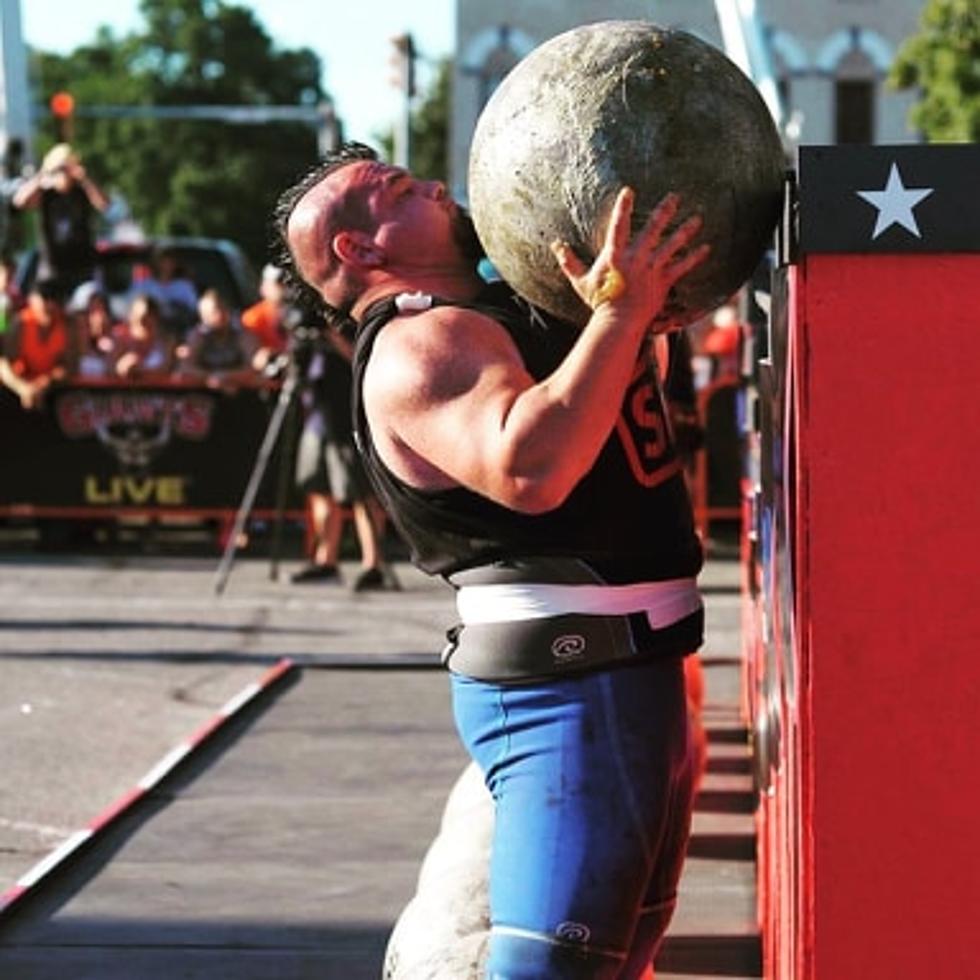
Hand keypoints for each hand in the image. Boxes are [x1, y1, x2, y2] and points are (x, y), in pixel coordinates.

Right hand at [551, 187, 708, 329]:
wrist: (619, 322)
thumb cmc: (599, 302)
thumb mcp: (580, 281)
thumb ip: (569, 262)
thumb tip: (555, 245)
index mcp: (615, 255)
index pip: (618, 225)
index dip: (623, 207)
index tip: (629, 191)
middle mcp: (636, 258)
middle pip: (653, 228)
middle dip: (665, 210)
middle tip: (675, 197)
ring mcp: (652, 269)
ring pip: (672, 245)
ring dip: (686, 231)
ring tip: (697, 219)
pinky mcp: (663, 282)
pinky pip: (681, 267)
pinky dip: (694, 257)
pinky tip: (706, 248)